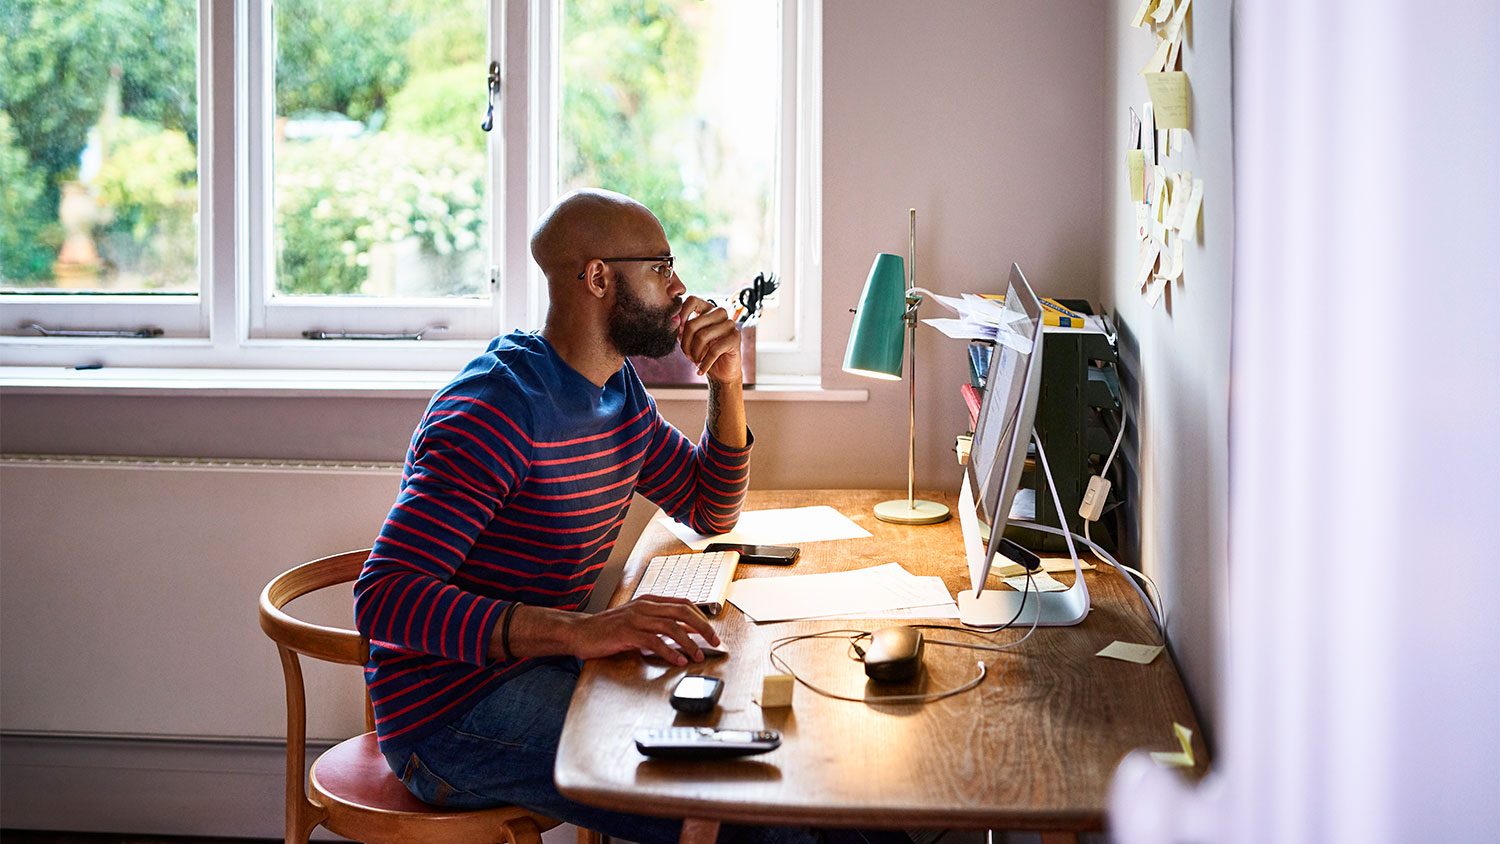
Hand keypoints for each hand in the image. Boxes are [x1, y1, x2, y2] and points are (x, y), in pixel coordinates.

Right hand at [564, 596, 719, 665]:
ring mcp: (635, 618)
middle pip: (683, 612)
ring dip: (688, 643)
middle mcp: (644, 606)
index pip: (684, 604)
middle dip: (703, 628)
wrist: (581, 632)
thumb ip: (659, 623)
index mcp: (649, 601)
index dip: (702, 618)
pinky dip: (669, 652)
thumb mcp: (638, 621)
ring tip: (697, 656)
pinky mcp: (626, 632)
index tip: (713, 633)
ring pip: (671, 627)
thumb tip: (685, 632)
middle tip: (714, 642)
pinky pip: (653, 641)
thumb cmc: (609, 629)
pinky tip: (677, 660)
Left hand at [677, 296, 742, 383]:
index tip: (679, 333)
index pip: (692, 301)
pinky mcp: (735, 337)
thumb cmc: (704, 353)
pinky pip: (714, 350)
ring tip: (695, 361)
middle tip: (686, 355)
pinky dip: (704, 364)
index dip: (682, 315)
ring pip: (702, 337)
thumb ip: (682, 329)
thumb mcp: (689, 340)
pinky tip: (700, 370)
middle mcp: (720, 313)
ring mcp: (729, 324)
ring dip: (694, 354)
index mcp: (707, 309)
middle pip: (693, 324)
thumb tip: (674, 321)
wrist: (721, 372)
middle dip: (685, 344)